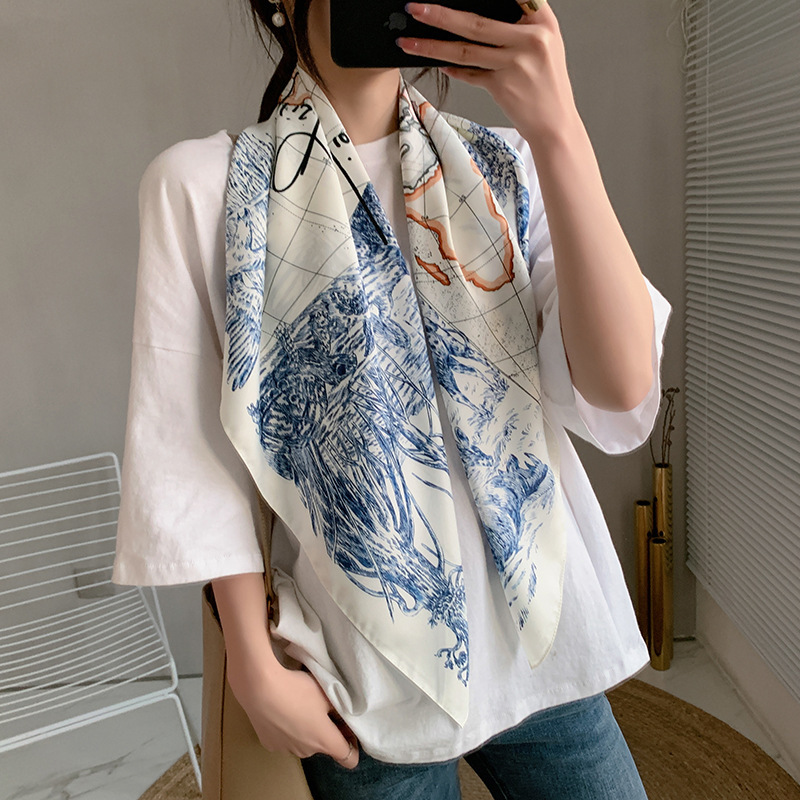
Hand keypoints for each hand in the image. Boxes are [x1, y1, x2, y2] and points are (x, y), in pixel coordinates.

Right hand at [226, 653, 360, 768]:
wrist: (260, 688)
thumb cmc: (298, 690)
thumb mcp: (326, 692)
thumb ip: (339, 706)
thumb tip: (342, 712)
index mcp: (324, 741)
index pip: (349, 758)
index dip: (353, 745)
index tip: (348, 728)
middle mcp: (307, 752)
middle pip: (324, 746)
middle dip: (326, 730)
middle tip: (322, 707)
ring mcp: (287, 749)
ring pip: (304, 742)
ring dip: (306, 729)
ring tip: (299, 705)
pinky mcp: (270, 744)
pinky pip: (286, 738)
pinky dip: (288, 728)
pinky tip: (282, 709)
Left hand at [396, 2, 579, 145]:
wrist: (555, 124)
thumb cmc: (547, 83)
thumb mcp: (545, 44)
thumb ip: (520, 25)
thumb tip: (475, 15)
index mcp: (543, 21)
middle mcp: (530, 39)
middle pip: (475, 23)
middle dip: (440, 15)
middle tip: (415, 9)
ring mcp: (515, 64)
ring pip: (465, 50)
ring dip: (432, 46)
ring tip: (409, 41)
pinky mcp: (502, 87)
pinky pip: (470, 74)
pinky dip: (453, 69)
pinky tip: (437, 63)